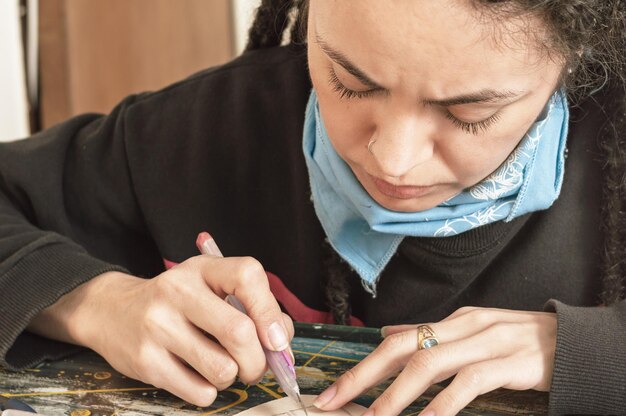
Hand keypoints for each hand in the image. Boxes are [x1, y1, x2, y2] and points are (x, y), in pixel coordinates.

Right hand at [28, 255, 293, 406]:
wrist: (110, 310)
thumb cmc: (177, 301)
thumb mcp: (209, 286)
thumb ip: (249, 306)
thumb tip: (281, 343)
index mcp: (201, 269)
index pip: (247, 276)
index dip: (271, 311)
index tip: (277, 338)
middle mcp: (178, 292)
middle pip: (240, 333)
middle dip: (259, 360)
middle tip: (255, 366)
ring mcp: (158, 327)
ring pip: (223, 368)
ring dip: (233, 377)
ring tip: (222, 367)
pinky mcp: (146, 362)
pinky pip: (200, 392)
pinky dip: (210, 392)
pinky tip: (199, 376)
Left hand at [313, 307, 555, 415]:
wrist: (573, 341)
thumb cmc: (517, 341)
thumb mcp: (470, 332)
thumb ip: (430, 336)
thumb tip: (388, 334)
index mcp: (452, 322)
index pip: (397, 341)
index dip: (363, 366)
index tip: (334, 391)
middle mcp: (464, 327)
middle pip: (405, 348)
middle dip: (365, 377)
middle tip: (336, 402)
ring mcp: (488, 343)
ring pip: (432, 364)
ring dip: (398, 394)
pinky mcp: (512, 363)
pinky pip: (471, 382)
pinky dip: (445, 403)